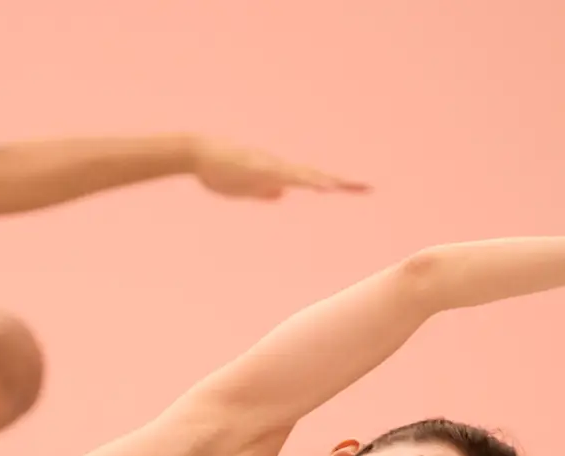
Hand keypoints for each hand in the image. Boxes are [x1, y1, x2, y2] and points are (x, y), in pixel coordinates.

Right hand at [191, 140, 368, 199]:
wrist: (197, 152)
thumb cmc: (219, 168)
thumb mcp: (245, 186)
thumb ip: (264, 190)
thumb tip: (282, 194)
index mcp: (278, 173)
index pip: (313, 179)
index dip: (336, 184)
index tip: (359, 189)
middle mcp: (278, 167)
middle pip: (315, 175)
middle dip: (340, 182)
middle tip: (367, 188)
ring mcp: (267, 165)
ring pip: (301, 174)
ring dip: (321, 181)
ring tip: (342, 188)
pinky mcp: (254, 167)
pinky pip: (279, 174)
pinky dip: (296, 179)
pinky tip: (307, 185)